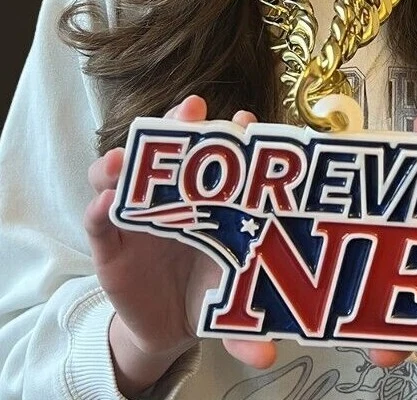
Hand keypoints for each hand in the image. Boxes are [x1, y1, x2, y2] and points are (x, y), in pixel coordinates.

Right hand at [84, 96, 274, 395]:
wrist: (170, 324)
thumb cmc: (211, 293)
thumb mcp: (232, 307)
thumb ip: (247, 330)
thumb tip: (266, 357)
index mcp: (212, 200)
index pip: (221, 157)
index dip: (232, 134)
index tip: (244, 121)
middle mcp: (175, 197)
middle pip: (170, 150)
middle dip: (178, 125)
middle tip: (188, 110)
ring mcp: (139, 216)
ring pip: (126, 175)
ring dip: (125, 160)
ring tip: (127, 157)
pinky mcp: (111, 242)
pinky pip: (100, 220)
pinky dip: (101, 208)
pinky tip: (107, 202)